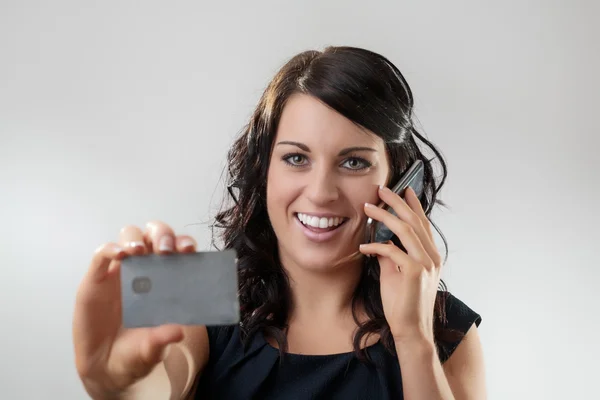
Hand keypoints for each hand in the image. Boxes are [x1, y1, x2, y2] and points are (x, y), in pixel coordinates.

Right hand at [73, 221, 196, 396]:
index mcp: (165, 279)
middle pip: (154, 234)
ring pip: (129, 236)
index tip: (189, 250)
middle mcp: (144, 269)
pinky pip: (101, 254)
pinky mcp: (96, 279)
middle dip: (162, 235)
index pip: (177, 249)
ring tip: (139, 251)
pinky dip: (110, 249)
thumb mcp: (152, 349)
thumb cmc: (136, 351)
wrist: (106, 367)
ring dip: (136, 238)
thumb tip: (178, 332)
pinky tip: (119, 254)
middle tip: (165, 250)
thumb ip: (162, 339)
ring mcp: (119, 271)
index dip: (184, 243)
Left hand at [359, 186, 441, 343]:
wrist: (411, 329)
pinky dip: (375, 246)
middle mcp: (432, 256)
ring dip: (384, 216)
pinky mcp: (414, 272)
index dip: (413, 205)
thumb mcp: (396, 273)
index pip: (423, 223)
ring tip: (367, 208)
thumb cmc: (402, 303)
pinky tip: (362, 248)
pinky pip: (392, 250)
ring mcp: (426, 264)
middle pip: (414, 220)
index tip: (404, 189)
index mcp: (431, 255)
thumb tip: (380, 240)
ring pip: (405, 230)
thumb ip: (392, 255)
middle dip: (396, 201)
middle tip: (381, 189)